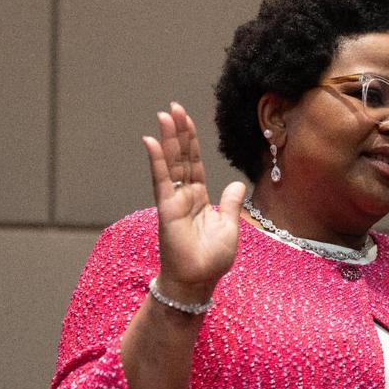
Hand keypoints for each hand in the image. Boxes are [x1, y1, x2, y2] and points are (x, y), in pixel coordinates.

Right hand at [142, 102, 245, 303]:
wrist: (197, 282)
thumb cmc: (211, 260)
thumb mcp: (230, 227)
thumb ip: (231, 203)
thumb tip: (237, 184)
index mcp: (200, 198)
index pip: (195, 162)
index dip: (191, 140)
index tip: (186, 118)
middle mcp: (185, 195)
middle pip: (181, 157)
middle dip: (178, 132)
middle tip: (173, 107)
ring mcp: (174, 200)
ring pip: (171, 164)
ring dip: (168, 139)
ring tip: (164, 115)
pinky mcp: (166, 209)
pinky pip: (161, 180)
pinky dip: (157, 161)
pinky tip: (151, 141)